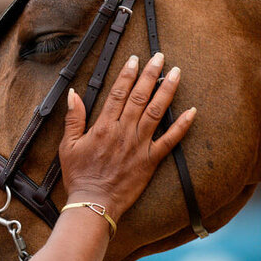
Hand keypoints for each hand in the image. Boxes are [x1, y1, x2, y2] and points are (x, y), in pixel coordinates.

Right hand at [59, 52, 196, 220]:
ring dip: (168, 91)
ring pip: (156, 112)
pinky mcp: (150, 160)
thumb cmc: (80, 176)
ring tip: (177, 73)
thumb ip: (73, 118)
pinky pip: (169, 141)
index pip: (118, 93)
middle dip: (151, 74)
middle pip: (140, 97)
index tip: (135, 59)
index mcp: (104, 126)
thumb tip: (73, 94)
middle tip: (160, 57)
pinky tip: (192, 112)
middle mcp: (124, 132)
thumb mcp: (68, 146)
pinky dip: (182, 126)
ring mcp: (139, 145)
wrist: (94, 203)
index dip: (127, 74)